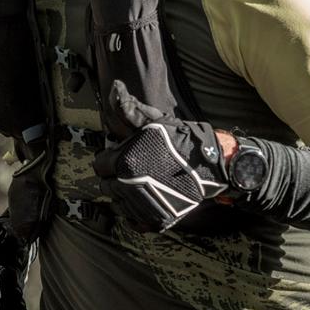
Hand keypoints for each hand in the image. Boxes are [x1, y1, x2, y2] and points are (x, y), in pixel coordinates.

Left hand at [92, 81, 226, 231]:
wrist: (210, 163)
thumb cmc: (180, 140)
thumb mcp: (153, 121)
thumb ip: (129, 109)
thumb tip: (114, 87)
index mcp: (124, 162)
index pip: (99, 165)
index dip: (109, 159)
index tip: (122, 155)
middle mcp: (129, 186)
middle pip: (106, 186)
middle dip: (115, 177)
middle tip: (133, 170)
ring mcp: (142, 205)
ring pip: (118, 204)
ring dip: (124, 195)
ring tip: (141, 184)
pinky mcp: (155, 220)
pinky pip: (133, 222)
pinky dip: (136, 214)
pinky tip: (146, 200)